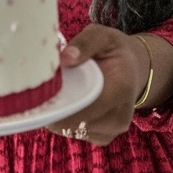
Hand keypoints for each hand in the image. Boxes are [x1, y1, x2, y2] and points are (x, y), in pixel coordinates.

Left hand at [47, 24, 172, 146]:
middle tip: (38, 89)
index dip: (59, 103)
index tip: (39, 90)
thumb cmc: (114, 50)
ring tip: (53, 91)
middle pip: (74, 123)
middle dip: (54, 108)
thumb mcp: (103, 36)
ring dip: (58, 113)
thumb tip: (64, 58)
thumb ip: (85, 43)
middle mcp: (119, 117)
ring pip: (70, 130)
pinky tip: (64, 100)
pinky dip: (64, 119)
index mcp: (120, 90)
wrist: (133, 69)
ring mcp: (112, 130)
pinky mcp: (103, 137)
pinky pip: (74, 132)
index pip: (85, 108)